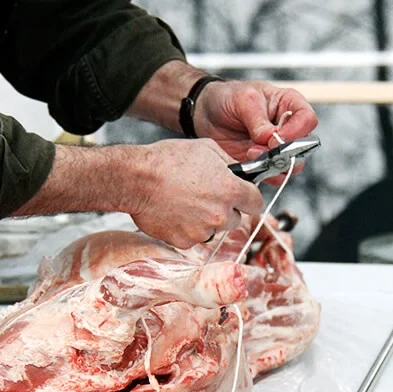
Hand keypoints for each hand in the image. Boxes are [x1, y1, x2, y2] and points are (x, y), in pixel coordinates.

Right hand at [130, 138, 262, 248]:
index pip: (256, 203)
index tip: (242, 198)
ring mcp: (203, 231)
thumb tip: (241, 172)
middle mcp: (220, 214)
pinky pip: (192, 238)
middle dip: (225, 210)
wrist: (136, 179)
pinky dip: (186, 229)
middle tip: (204, 197)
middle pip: (235, 219)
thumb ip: (230, 163)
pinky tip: (174, 212)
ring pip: (213, 230)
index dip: (248, 199)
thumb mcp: (206, 149)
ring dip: (205, 221)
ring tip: (185, 202)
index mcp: (231, 190)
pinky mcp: (184, 242)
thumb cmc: (167, 161)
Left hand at [194, 79, 317, 178]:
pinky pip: (274, 176)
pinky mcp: (264, 163)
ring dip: (272, 165)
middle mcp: (288, 128)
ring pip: (290, 165)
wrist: (205, 114)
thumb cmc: (227, 97)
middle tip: (257, 149)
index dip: (296, 132)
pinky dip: (264, 175)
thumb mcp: (243, 99)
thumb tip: (272, 138)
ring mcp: (277, 148)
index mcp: (289, 105)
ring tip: (249, 154)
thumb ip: (259, 119)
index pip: (307, 119)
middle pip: (303, 147)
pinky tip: (248, 165)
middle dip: (282, 152)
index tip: (274, 137)